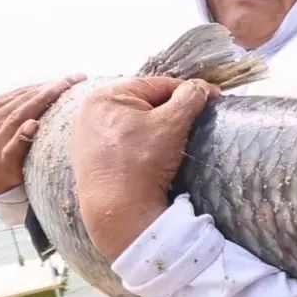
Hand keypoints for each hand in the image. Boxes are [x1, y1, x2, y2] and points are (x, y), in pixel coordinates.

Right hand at [0, 74, 86, 195]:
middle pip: (22, 101)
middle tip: (76, 79)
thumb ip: (16, 109)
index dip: (46, 84)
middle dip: (51, 89)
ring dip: (42, 102)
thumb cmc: (0, 151)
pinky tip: (33, 125)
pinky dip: (22, 135)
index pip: (20, 93)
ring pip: (18, 117)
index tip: (73, 77)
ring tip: (64, 91)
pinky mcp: (0, 162)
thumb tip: (49, 89)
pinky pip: (12, 147)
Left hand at [71, 76, 219, 261]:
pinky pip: (122, 141)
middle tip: (191, 125)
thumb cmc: (141, 162)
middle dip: (169, 112)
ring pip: (133, 122)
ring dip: (155, 128)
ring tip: (172, 143)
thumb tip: (204, 87)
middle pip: (144, 103)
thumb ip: (190, 97)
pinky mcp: (89, 158)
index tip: (209, 100)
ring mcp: (87, 136)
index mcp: (106, 95)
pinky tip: (150, 156)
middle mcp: (90, 111)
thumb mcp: (173, 124)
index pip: (158, 85)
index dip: (187, 92)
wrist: (117, 211)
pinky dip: (139, 144)